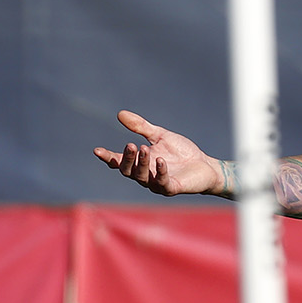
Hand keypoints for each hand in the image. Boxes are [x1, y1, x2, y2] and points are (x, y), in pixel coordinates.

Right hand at [93, 110, 225, 195]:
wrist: (204, 165)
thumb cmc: (181, 152)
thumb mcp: (160, 136)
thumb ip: (141, 127)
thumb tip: (120, 114)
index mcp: (141, 163)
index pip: (120, 162)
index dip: (108, 157)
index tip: (97, 150)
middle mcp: (146, 176)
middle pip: (128, 171)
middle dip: (127, 159)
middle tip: (130, 145)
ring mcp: (158, 184)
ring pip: (142, 177)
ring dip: (142, 163)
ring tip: (144, 148)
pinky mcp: (172, 188)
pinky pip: (163, 182)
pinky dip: (160, 171)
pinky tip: (161, 160)